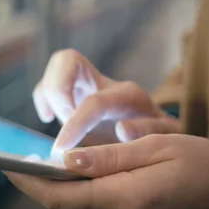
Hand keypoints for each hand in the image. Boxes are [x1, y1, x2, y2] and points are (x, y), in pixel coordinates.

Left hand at [6, 134, 208, 208]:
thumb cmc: (203, 165)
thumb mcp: (159, 149)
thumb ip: (111, 157)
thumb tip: (67, 159)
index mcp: (125, 196)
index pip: (64, 196)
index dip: (31, 182)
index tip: (6, 165)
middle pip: (64, 203)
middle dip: (34, 184)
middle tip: (11, 161)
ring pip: (76, 202)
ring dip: (51, 185)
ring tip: (30, 161)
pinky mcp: (131, 208)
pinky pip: (92, 199)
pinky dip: (72, 185)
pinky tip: (67, 167)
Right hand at [34, 49, 180, 152]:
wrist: (158, 131)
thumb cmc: (159, 137)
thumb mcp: (165, 138)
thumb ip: (149, 133)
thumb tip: (123, 129)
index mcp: (127, 95)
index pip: (94, 100)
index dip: (75, 123)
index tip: (62, 148)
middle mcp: (106, 82)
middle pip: (69, 60)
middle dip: (57, 93)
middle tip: (62, 128)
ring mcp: (89, 83)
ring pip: (58, 65)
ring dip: (49, 94)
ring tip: (56, 122)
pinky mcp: (75, 92)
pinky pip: (51, 82)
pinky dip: (43, 97)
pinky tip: (49, 117)